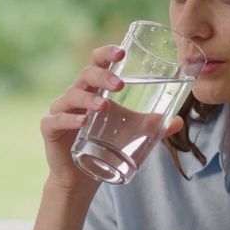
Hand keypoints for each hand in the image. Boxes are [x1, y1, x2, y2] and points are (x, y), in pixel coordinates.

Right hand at [41, 46, 183, 193]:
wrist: (82, 176)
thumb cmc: (104, 145)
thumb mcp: (131, 132)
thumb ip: (152, 125)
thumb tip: (179, 121)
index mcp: (94, 89)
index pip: (96, 62)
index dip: (106, 53)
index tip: (122, 52)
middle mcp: (76, 95)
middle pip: (85, 75)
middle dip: (102, 76)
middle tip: (119, 84)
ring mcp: (61, 110)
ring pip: (71, 96)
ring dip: (88, 99)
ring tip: (104, 106)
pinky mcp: (50, 129)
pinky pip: (56, 120)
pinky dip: (68, 120)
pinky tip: (81, 123)